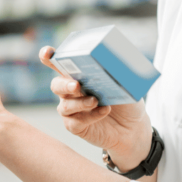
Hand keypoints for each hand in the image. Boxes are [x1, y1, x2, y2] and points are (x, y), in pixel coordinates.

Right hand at [39, 46, 152, 171]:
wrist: (133, 128)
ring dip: (79, 103)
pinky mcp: (75, 126)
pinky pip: (75, 122)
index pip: (58, 64)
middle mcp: (70, 92)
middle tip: (77, 85)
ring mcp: (71, 110)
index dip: (48, 57)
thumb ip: (117, 73)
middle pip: (56, 85)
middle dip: (64, 84)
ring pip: (65, 106)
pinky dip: (90, 116)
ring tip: (95, 101)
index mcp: (78, 75)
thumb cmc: (126, 102)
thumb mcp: (125, 84)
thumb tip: (116, 61)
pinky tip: (104, 111)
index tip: (48, 53)